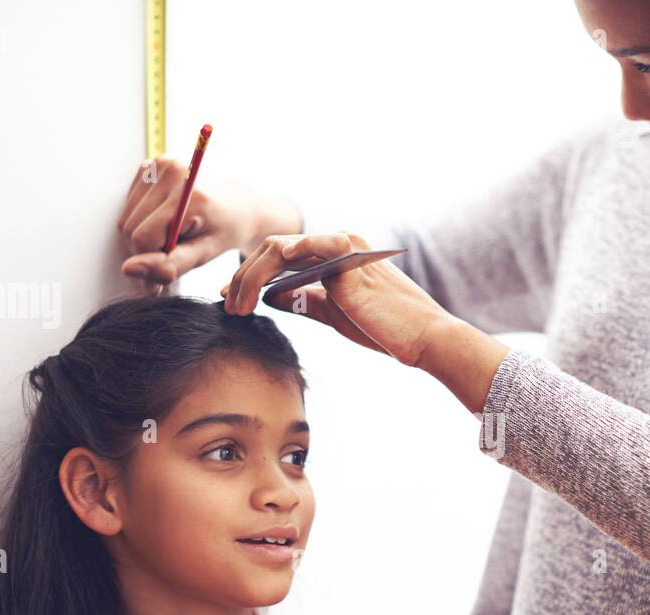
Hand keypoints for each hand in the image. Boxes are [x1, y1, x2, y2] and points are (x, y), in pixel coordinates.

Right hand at [116, 156, 299, 285]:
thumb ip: (169, 265)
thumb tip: (128, 269)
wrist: (237, 205)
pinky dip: (142, 219)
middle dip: (147, 248)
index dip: (151, 259)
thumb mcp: (204, 255)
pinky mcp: (150, 165)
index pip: (143, 238)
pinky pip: (129, 205)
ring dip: (144, 235)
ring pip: (125, 218)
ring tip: (173, 235)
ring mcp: (159, 165)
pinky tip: (165, 220)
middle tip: (174, 249)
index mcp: (189, 196)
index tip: (169, 267)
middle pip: (130, 228)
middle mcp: (171, 172)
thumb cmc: (223, 232)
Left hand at [221, 231, 452, 368]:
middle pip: (274, 248)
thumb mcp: (333, 313)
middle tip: (227, 306)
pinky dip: (270, 268)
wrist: (422, 338)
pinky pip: (297, 253)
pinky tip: (255, 292)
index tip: (230, 299)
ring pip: (277, 248)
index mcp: (336, 252)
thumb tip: (269, 297)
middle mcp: (337, 242)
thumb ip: (302, 301)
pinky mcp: (344, 258)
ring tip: (236, 306)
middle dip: (242, 277)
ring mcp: (340, 246)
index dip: (250, 276)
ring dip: (248, 277)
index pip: (282, 255)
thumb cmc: (385, 329)